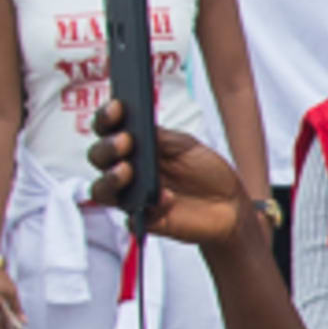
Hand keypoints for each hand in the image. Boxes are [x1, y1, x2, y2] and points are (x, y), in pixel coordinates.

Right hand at [85, 104, 258, 247]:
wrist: (228, 202)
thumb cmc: (203, 169)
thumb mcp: (184, 145)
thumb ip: (159, 137)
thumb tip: (138, 125)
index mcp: (134, 146)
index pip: (108, 130)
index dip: (106, 118)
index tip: (118, 107)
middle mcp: (126, 170)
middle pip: (98, 158)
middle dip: (107, 147)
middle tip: (125, 141)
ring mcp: (132, 196)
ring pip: (102, 191)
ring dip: (110, 179)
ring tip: (128, 170)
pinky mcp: (146, 221)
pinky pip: (133, 220)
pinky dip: (148, 209)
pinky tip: (166, 198)